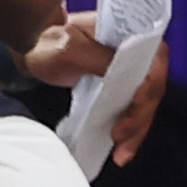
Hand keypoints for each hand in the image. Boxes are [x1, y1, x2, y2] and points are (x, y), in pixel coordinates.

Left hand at [19, 11, 169, 167]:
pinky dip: (129, 131)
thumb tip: (124, 73)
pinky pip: (131, 110)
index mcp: (130, 34)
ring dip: (137, 130)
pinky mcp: (119, 88)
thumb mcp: (71, 48)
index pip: (155, 61)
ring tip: (122, 153)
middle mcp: (136, 51)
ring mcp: (129, 71)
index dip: (149, 86)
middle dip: (140, 116)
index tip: (133, 106)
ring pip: (144, 104)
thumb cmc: (47, 43)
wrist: (31, 49)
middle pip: (152, 87)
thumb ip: (98, 58)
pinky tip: (121, 149)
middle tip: (121, 136)